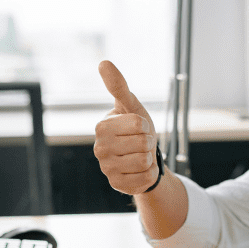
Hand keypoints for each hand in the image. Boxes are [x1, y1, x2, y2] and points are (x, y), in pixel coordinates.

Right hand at [94, 61, 158, 194]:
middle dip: (148, 143)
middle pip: (142, 144)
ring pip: (144, 162)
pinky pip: (144, 180)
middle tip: (141, 143)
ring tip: (140, 156)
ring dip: (149, 159)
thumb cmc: (136, 128)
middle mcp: (99, 149)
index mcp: (101, 127)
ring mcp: (106, 169)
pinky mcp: (116, 185)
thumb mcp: (131, 105)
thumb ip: (118, 85)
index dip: (145, 126)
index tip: (139, 128)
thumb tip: (103, 62)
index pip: (138, 124)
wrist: (142, 156)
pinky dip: (149, 174)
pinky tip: (140, 171)